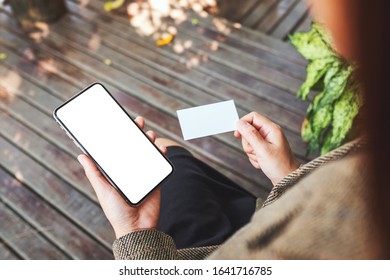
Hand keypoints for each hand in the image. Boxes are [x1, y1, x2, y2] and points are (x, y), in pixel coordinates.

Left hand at [77, 116, 166, 238]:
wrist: (136, 227)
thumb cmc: (116, 210)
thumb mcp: (103, 189)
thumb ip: (94, 172)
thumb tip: (81, 154)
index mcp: (117, 171)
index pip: (118, 149)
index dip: (120, 135)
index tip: (121, 122)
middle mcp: (130, 170)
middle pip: (134, 147)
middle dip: (136, 133)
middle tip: (137, 121)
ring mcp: (143, 174)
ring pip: (147, 153)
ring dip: (149, 141)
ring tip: (149, 134)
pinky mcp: (155, 180)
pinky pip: (159, 165)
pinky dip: (162, 155)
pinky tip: (161, 149)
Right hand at [234, 112, 299, 185]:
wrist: (288, 180)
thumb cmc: (279, 165)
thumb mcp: (262, 149)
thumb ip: (250, 134)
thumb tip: (240, 123)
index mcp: (272, 129)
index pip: (253, 117)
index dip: (243, 123)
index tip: (237, 134)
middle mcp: (270, 133)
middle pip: (249, 131)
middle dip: (248, 143)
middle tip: (256, 152)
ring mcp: (267, 142)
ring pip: (249, 142)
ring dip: (251, 152)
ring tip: (260, 159)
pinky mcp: (265, 150)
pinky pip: (252, 151)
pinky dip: (254, 158)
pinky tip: (262, 163)